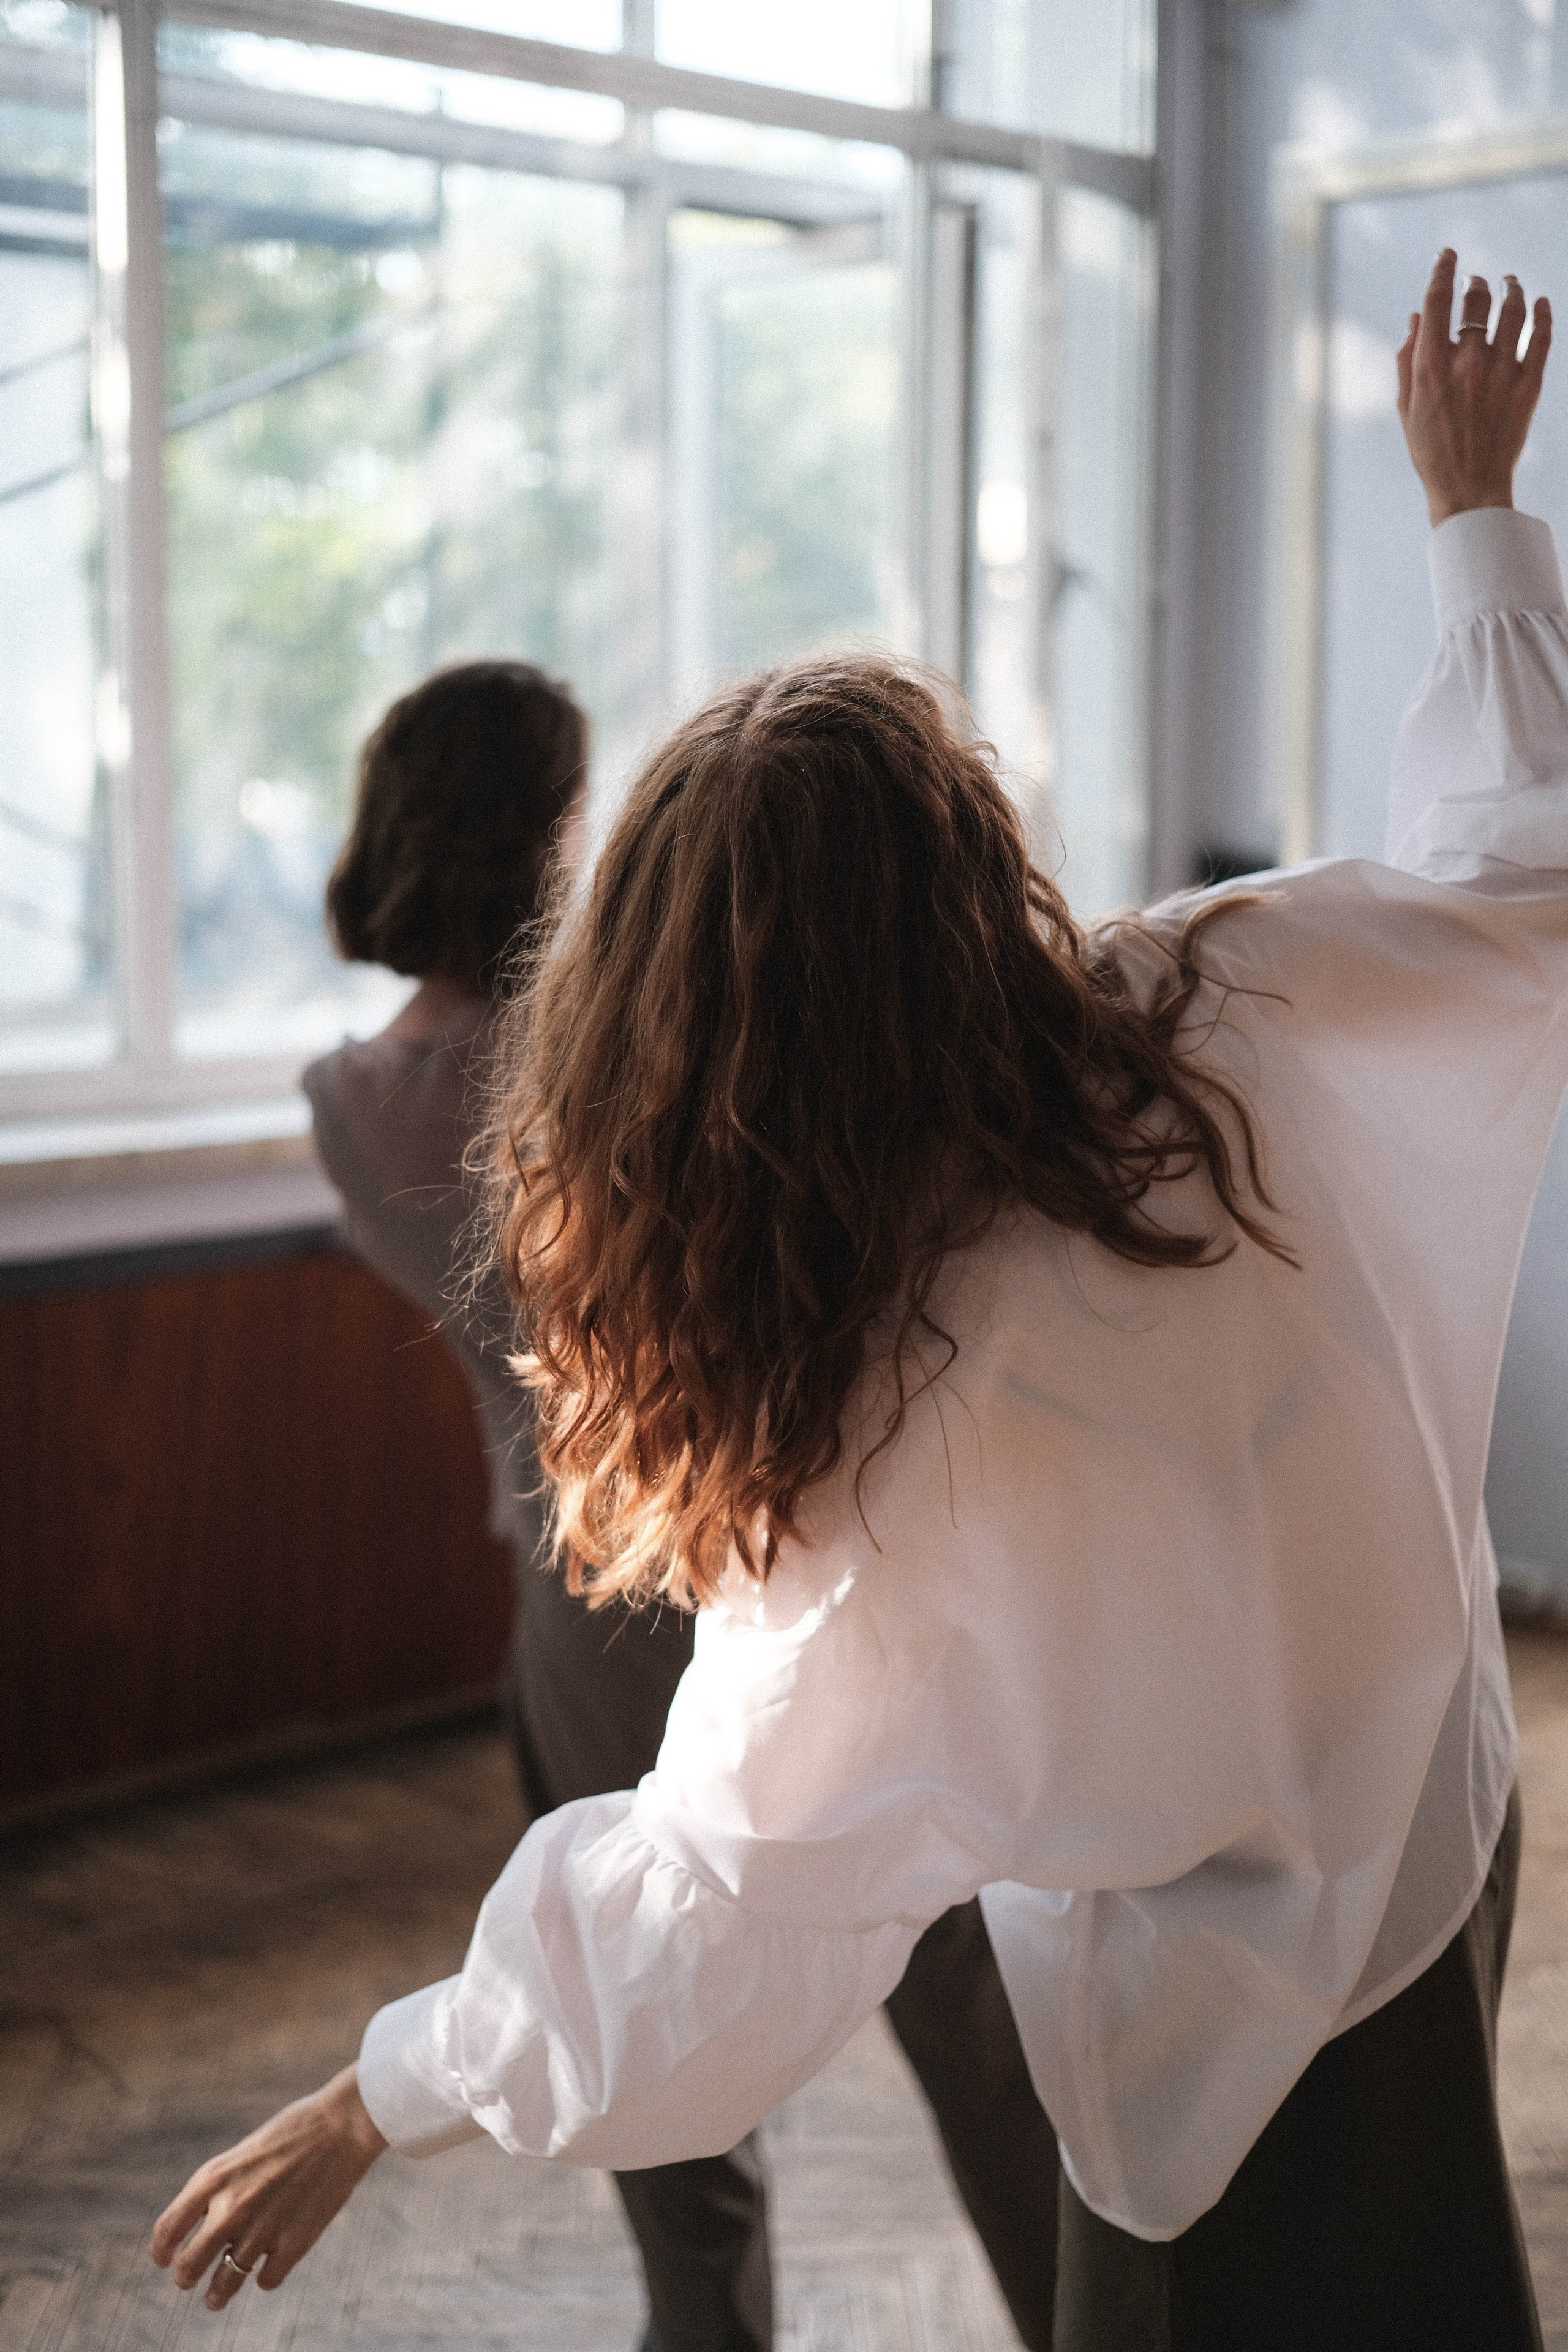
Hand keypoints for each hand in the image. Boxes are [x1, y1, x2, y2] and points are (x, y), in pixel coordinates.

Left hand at [149, 2063, 387, 2311]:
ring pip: (223, 2286)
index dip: (161, 2252)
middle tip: (190, 2279)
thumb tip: (199, 2229)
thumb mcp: (241, 2155)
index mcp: (212, 2179)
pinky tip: (269, 2265)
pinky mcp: (293, 2244)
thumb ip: (217, 2191)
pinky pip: (265, 2281)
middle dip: (185, 2278)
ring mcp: (262, 2230)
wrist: (342, 2125)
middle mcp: (230, 2208)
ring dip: (217, 2295)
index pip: (167, 2231)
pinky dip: (264, 2276)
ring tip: (216, 2297)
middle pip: (187, 2268)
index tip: (165, 2260)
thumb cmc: (292, 2133)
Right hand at [1397, 250, 1550, 526]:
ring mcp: (1499, 371)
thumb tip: (1417, 318)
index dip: (1443, 269)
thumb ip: (1407, 360)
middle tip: (1478, 281)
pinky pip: (1541, 336)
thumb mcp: (1407, 407)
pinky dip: (1543, 313)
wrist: (1469, 489)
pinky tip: (1541, 303)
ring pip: (1512, 309)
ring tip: (1511, 283)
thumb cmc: (1432, 451)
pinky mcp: (1528, 384)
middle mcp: (1466, 362)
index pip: (1438, 300)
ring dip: (1511, 289)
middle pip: (1476, 299)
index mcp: (1431, 366)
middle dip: (1476, 282)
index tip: (1448, 256)